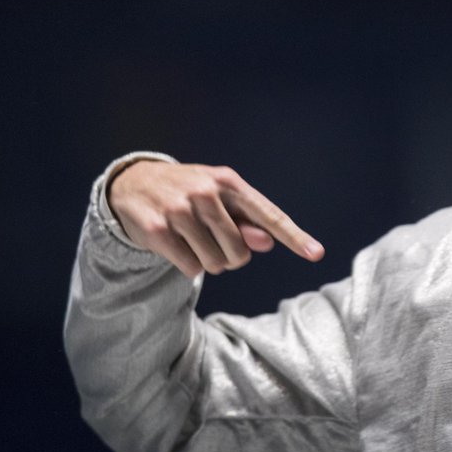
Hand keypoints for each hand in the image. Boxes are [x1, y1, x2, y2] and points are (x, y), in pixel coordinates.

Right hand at [108, 161, 323, 277]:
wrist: (135, 182)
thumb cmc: (191, 195)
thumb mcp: (221, 200)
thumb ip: (246, 222)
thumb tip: (267, 242)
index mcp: (229, 182)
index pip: (269, 215)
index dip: (295, 237)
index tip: (317, 254)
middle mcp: (206, 193)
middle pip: (240, 251)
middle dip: (230, 256)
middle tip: (212, 239)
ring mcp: (180, 210)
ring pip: (215, 263)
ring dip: (208, 262)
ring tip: (193, 239)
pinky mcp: (157, 230)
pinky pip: (190, 268)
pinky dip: (188, 266)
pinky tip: (175, 245)